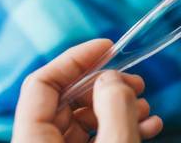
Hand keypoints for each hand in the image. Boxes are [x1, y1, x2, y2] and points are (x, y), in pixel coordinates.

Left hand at [12, 39, 162, 142]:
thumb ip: (114, 109)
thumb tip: (110, 78)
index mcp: (32, 141)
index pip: (41, 83)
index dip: (75, 59)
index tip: (108, 47)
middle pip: (65, 100)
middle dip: (106, 85)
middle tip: (137, 83)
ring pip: (83, 120)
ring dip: (118, 107)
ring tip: (146, 107)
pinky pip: (93, 140)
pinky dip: (119, 128)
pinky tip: (147, 126)